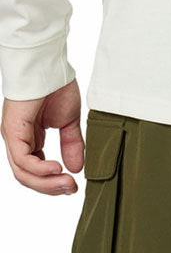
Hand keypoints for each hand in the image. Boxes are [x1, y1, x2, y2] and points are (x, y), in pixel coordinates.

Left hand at [1, 79, 83, 194]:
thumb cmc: (55, 85)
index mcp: (29, 139)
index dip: (53, 184)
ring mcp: (14, 136)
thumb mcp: (69, 123)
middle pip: (28, 178)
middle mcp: (19, 140)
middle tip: (71, 189)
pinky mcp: (13, 131)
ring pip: (24, 174)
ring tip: (67, 183)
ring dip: (47, 184)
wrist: (47, 64)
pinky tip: (57, 168)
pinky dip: (40, 170)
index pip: (35, 173)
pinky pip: (23, 161)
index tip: (73, 186)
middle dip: (51, 188)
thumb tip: (76, 169)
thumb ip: (71, 146)